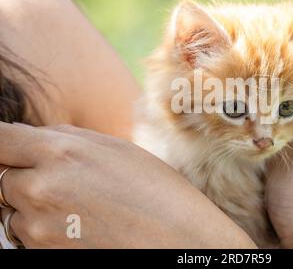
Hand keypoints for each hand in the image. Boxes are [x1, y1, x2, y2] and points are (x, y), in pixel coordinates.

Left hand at [0, 122, 255, 247]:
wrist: (176, 241)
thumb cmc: (156, 191)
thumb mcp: (117, 149)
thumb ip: (68, 138)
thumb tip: (34, 136)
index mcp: (61, 152)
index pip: (0, 139)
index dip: (6, 143)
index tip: (13, 148)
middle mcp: (40, 189)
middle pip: (3, 176)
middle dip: (24, 174)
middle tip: (63, 180)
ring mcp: (38, 227)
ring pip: (13, 209)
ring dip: (33, 205)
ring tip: (77, 206)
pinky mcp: (43, 254)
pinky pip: (25, 236)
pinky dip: (42, 229)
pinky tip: (78, 226)